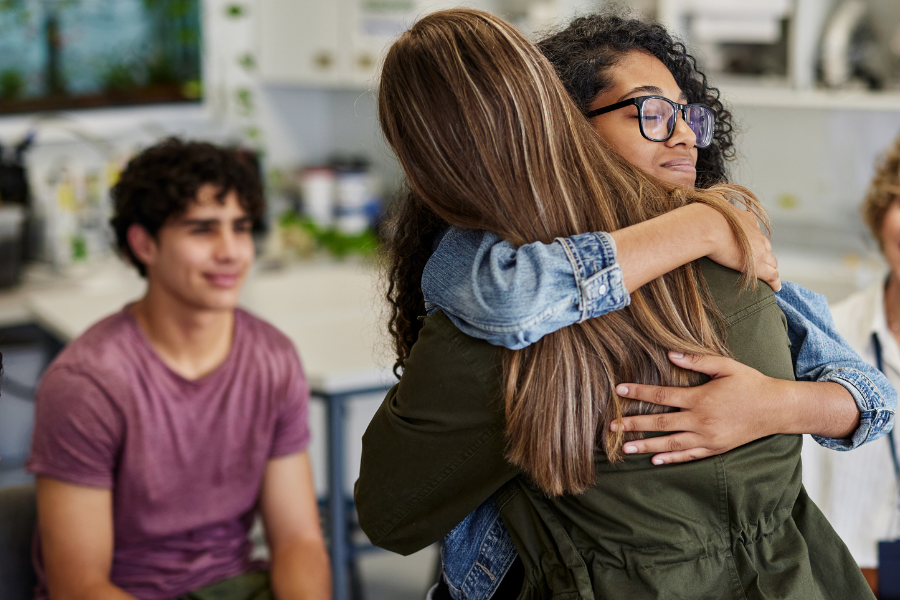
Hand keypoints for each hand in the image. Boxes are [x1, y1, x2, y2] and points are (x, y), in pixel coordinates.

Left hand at [610, 352, 787, 464]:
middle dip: (634, 424)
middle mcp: (701, 420)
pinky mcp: (715, 448)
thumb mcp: (725, 366)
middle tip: (611, 426)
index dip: (638, 393)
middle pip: (660, 423)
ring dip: (646, 445)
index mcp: (701, 398)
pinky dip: (671, 458)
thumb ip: (697, 360)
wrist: (776, 409)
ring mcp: (708, 437)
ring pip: (670, 443)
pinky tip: (655, 460)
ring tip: (624, 447)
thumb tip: (669, 354)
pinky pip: (689, 456)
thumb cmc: (750, 383)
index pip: (662, 396)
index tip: (619, 391)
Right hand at [704, 204, 780, 291]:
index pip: (754, 232)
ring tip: (769, 275)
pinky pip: (772, 275)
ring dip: (771, 267)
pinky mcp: (758, 265)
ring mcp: (759, 250)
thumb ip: (711, 209)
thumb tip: (702, 203)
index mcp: (745, 219)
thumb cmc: (701, 219)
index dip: (754, 240)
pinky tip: (775, 288)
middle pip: (766, 246)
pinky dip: (775, 282)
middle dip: (765, 254)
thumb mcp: (708, 209)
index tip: (750, 246)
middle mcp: (756, 233)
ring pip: (771, 261)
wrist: (706, 227)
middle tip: (761, 262)